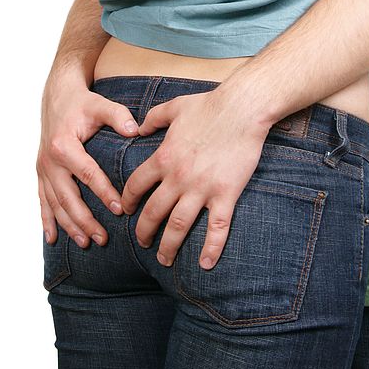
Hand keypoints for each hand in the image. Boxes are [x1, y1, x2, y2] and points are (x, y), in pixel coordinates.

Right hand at [37, 68, 138, 247]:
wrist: (57, 96)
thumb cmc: (81, 102)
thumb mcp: (100, 104)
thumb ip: (118, 116)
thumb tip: (135, 130)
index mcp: (63, 146)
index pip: (87, 174)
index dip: (104, 193)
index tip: (119, 210)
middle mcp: (49, 161)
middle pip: (68, 197)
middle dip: (85, 220)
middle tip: (103, 238)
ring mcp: (43, 170)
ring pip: (55, 204)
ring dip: (69, 226)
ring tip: (86, 243)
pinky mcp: (41, 174)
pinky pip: (42, 201)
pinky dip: (47, 220)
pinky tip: (52, 238)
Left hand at [121, 87, 272, 268]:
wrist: (243, 108)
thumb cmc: (209, 105)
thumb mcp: (173, 107)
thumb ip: (152, 118)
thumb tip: (138, 127)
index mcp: (163, 158)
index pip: (135, 186)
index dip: (128, 202)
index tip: (126, 211)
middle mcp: (178, 178)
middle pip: (152, 212)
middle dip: (143, 231)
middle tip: (141, 243)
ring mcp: (202, 189)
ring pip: (179, 226)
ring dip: (168, 246)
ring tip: (164, 260)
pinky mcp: (226, 194)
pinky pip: (217, 228)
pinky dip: (211, 248)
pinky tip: (205, 264)